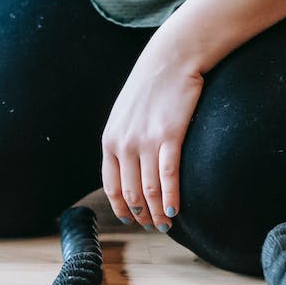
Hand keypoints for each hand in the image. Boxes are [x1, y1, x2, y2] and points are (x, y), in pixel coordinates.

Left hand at [101, 41, 203, 231]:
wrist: (172, 58)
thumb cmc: (152, 86)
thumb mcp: (126, 115)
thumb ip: (124, 141)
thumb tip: (130, 169)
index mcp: (110, 141)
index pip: (112, 186)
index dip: (122, 209)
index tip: (132, 219)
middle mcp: (124, 144)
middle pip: (131, 193)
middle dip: (141, 215)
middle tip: (154, 225)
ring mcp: (146, 141)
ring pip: (149, 190)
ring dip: (158, 213)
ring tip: (166, 223)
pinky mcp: (169, 136)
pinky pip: (168, 177)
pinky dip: (171, 198)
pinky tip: (175, 209)